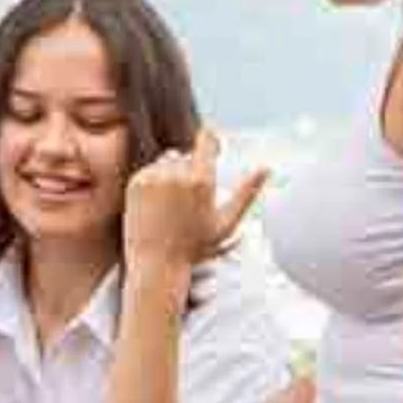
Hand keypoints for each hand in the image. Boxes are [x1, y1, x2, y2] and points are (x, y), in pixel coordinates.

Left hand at [122, 127, 266, 284]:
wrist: (156, 263)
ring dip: (170, 174)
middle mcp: (175, 174)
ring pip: (166, 161)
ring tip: (172, 205)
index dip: (210, 139)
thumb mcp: (227, 223)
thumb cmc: (195, 248)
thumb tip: (266, 167)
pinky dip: (153, 182)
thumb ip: (247, 193)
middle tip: (188, 201)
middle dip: (189, 169)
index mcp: (201, 180)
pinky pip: (149, 170)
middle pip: (186, 155)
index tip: (211, 142)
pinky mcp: (136, 182)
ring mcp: (153, 177)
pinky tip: (157, 206)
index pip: (206, 139)